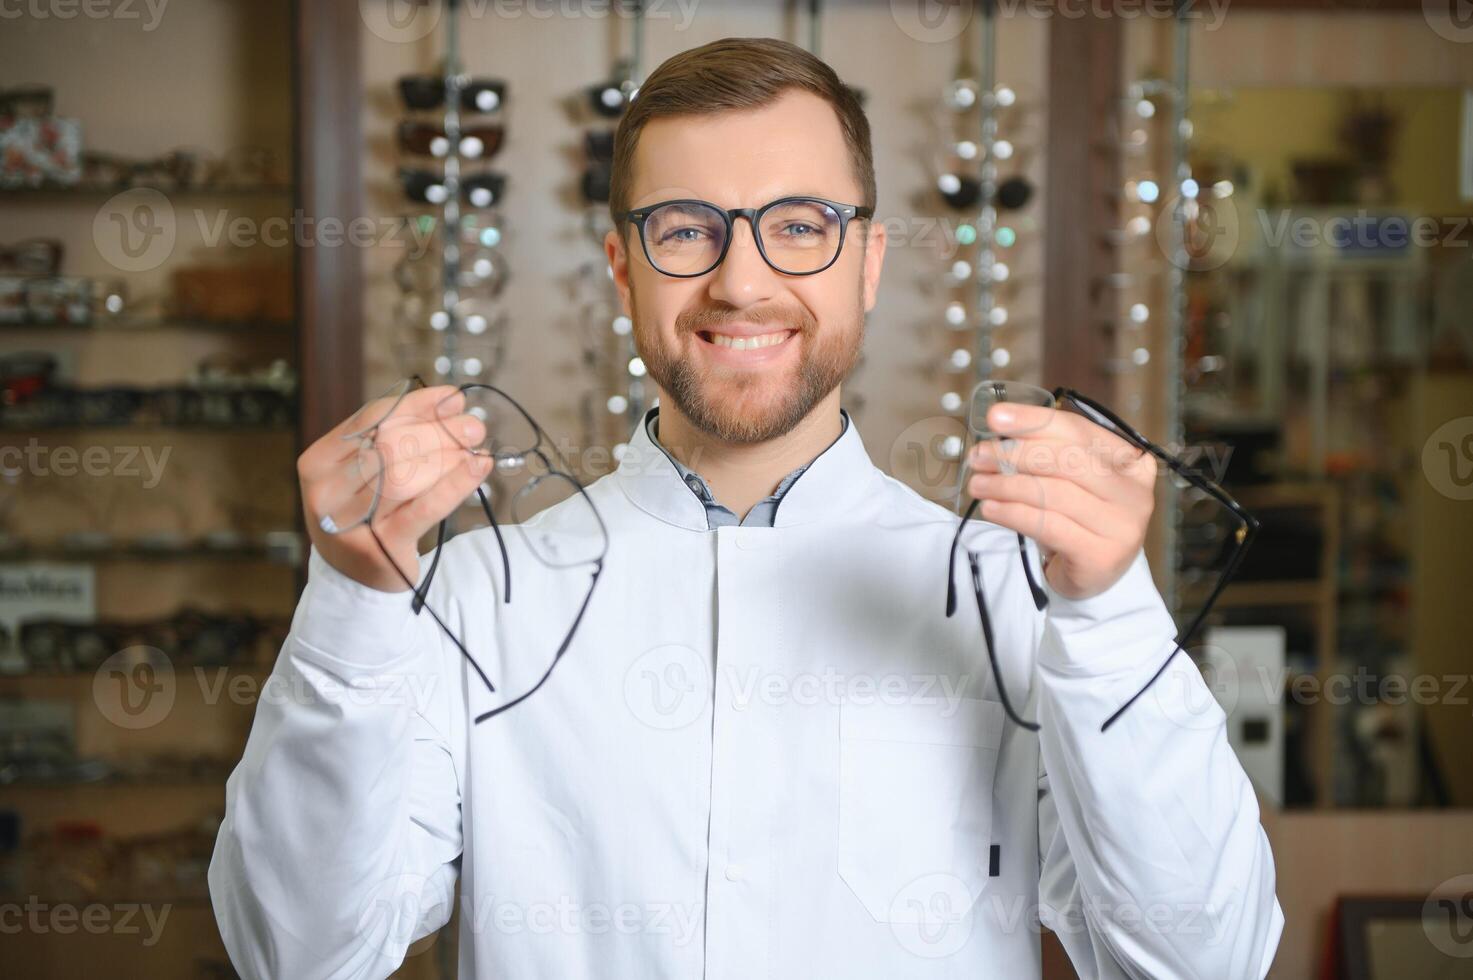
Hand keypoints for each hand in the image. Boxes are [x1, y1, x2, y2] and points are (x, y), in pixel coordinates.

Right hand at [298, 384, 491, 592]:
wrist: (355, 577)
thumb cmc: (367, 512)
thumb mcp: (367, 472)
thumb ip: (398, 435)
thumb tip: (450, 401)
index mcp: (318, 462)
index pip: (371, 420)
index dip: (416, 405)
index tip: (453, 399)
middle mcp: (326, 492)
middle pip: (389, 445)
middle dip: (438, 430)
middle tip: (473, 426)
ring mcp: (350, 523)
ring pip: (405, 475)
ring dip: (448, 456)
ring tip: (475, 448)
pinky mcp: (382, 547)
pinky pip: (424, 508)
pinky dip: (455, 484)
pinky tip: (479, 468)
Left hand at [967, 402, 1155, 600]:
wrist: (1094, 576)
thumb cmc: (1079, 519)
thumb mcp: (1070, 482)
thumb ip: (1046, 454)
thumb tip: (999, 431)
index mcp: (1130, 462)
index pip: (1078, 430)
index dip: (1033, 420)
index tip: (995, 417)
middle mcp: (1134, 492)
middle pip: (1067, 460)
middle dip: (1016, 454)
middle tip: (979, 456)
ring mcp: (1122, 526)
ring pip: (1053, 493)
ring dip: (1007, 485)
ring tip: (978, 484)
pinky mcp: (1101, 555)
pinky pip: (1048, 525)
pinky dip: (1012, 513)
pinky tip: (991, 508)